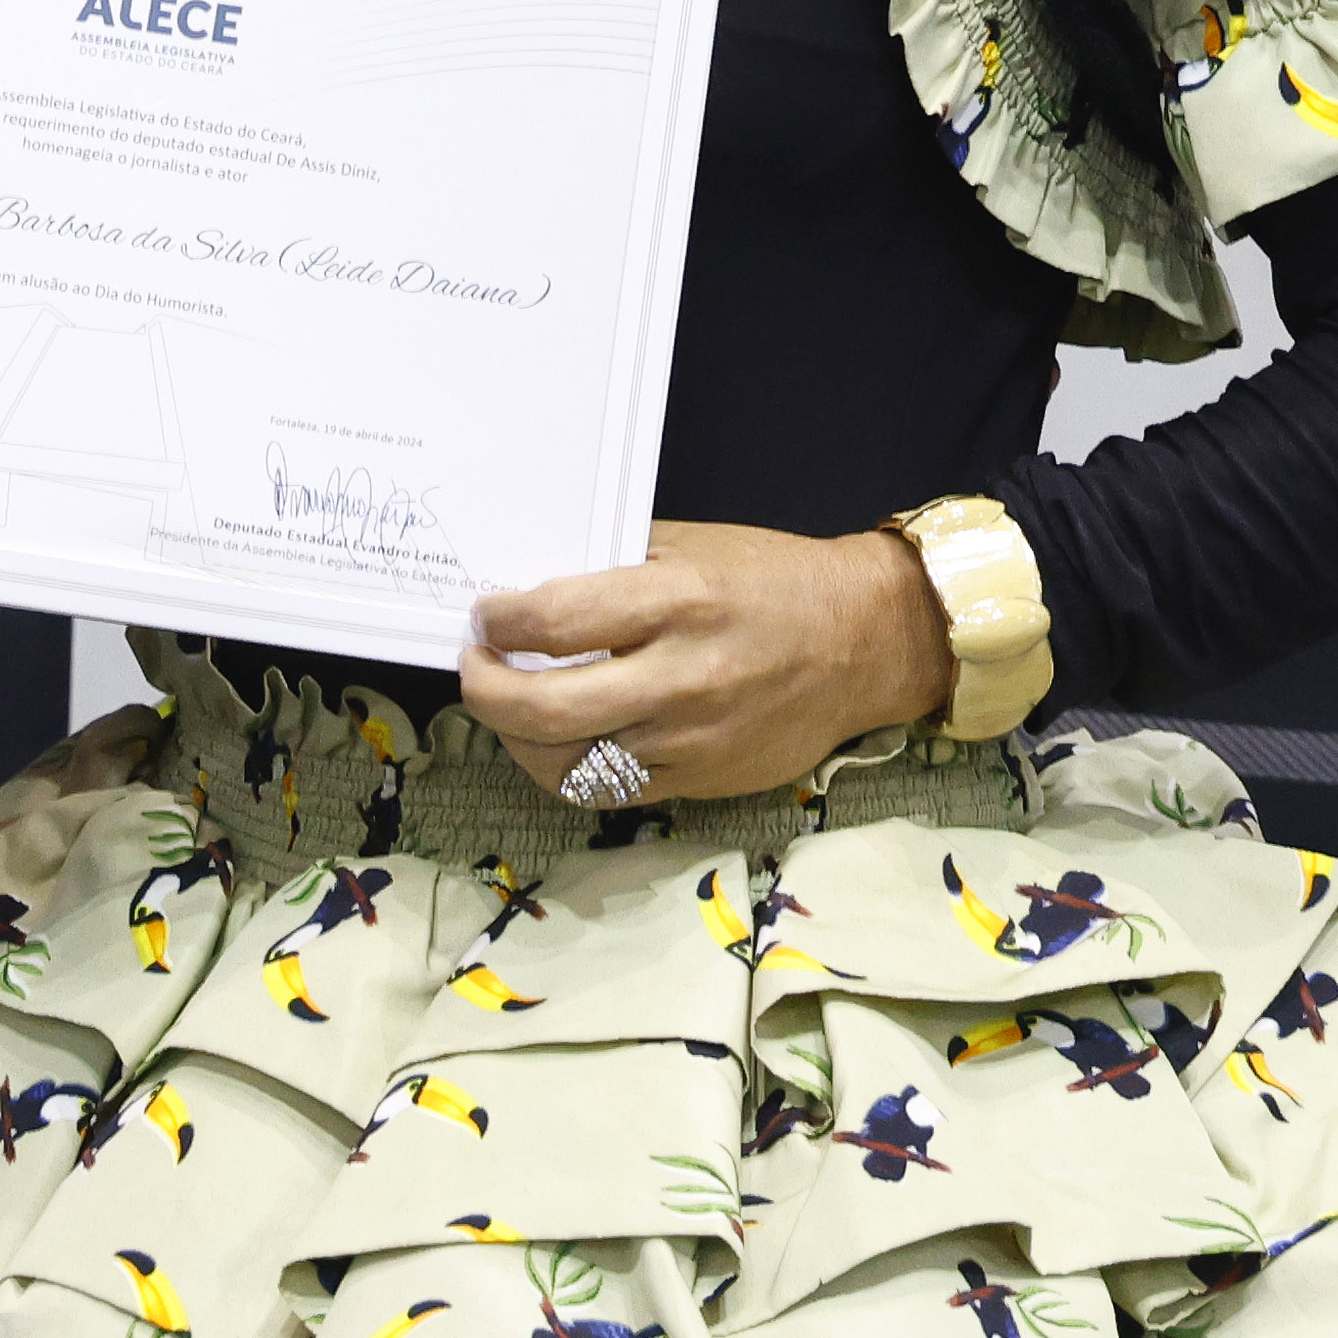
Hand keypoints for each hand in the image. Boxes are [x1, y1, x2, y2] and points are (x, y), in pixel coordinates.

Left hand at [454, 522, 956, 807]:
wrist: (863, 642)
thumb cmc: (773, 581)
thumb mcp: (693, 546)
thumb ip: (615, 567)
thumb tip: (531, 584)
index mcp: (678, 602)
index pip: (557, 620)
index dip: (501, 622)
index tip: (486, 615)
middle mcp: (682, 677)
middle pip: (545, 708)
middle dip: (486, 689)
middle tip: (474, 666)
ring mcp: (691, 740)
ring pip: (568, 764)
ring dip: (516, 738)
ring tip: (506, 707)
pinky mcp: (702, 781)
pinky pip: (611, 790)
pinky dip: (568, 768)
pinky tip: (556, 740)